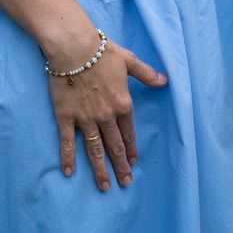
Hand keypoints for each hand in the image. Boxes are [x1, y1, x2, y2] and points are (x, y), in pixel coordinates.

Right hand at [44, 28, 166, 191]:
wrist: (74, 47)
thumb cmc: (102, 51)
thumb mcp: (129, 60)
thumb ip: (146, 74)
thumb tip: (165, 80)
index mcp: (123, 104)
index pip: (129, 132)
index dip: (132, 148)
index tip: (134, 162)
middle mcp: (107, 116)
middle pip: (115, 146)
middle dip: (122, 166)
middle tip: (125, 183)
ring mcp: (86, 119)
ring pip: (96, 150)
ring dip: (101, 169)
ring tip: (106, 186)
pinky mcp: (67, 117)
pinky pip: (68, 142)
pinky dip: (68, 158)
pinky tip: (69, 172)